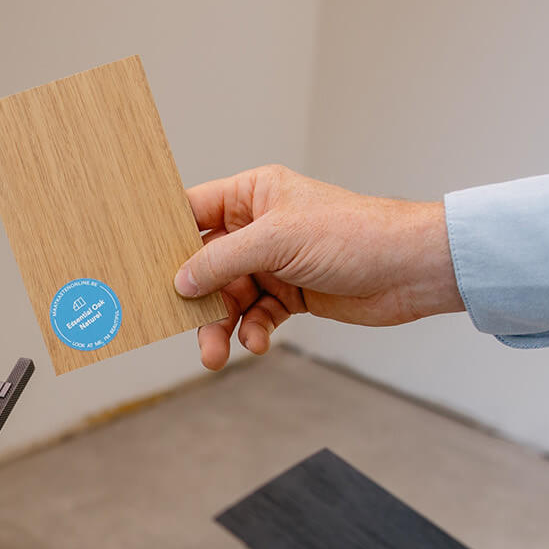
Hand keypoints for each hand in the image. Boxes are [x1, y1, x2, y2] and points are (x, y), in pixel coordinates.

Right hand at [173, 165, 463, 369]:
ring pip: (229, 297)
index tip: (139, 265)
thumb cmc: (354, 235)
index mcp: (253, 195)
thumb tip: (181, 280)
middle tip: (179, 326)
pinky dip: (252, 332)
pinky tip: (258, 342)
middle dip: (194, 298)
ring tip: (218, 353)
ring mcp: (275, 262)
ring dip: (221, 326)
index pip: (193, 211)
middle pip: (206, 264)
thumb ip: (223, 260)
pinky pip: (256, 316)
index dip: (165, 237)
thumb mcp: (278, 241)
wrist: (409, 270)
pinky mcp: (291, 294)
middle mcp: (259, 226)